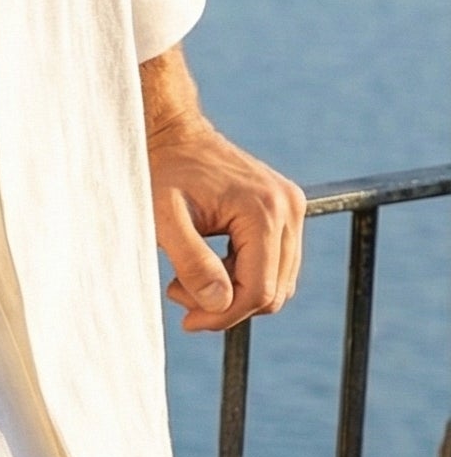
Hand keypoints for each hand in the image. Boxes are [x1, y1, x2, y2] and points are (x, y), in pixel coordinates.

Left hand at [145, 110, 305, 334]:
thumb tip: (220, 304)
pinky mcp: (285, 211)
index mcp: (264, 210)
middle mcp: (288, 207)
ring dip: (234, 294)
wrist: (175, 136)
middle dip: (227, 306)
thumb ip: (192, 263)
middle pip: (273, 292)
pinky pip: (274, 266)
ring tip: (189, 277)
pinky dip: (242, 277)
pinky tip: (208, 264)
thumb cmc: (163, 174)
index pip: (259, 291)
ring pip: (276, 284)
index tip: (186, 320)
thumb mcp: (165, 221)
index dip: (224, 316)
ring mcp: (292, 208)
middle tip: (181, 290)